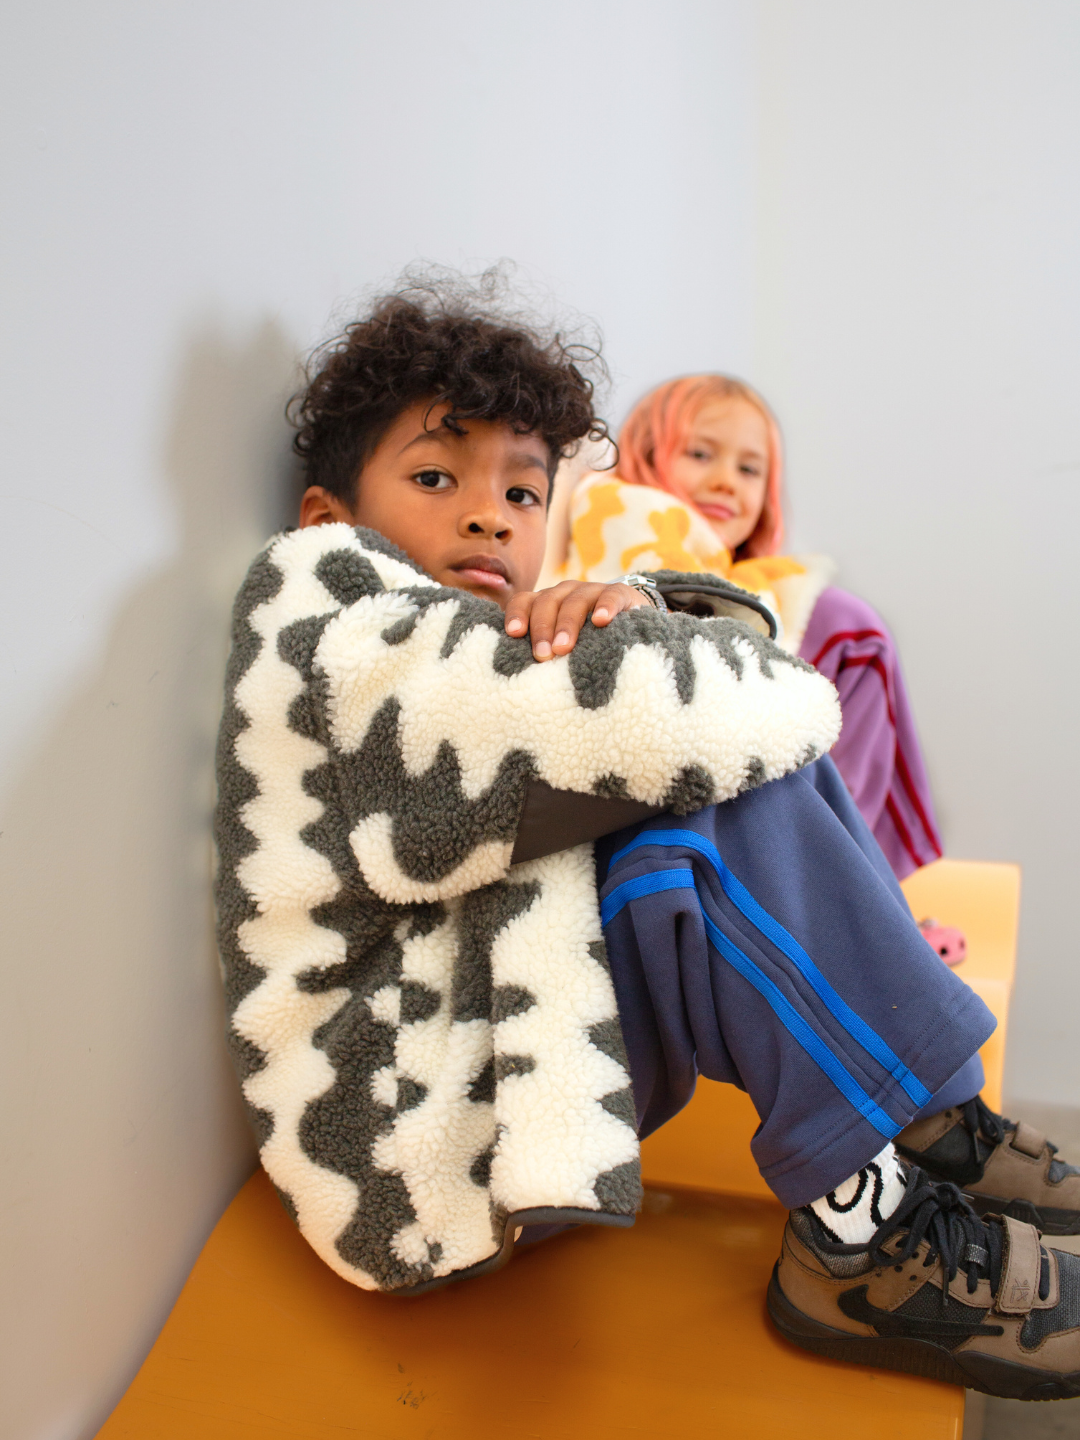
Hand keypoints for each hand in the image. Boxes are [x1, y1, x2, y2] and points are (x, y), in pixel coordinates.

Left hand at [504, 581, 651, 660]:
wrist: (631, 626)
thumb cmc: (587, 644)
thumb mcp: (563, 646)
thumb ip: (544, 652)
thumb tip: (519, 677)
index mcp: (547, 602)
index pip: (524, 601)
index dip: (517, 614)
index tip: (514, 634)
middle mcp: (566, 593)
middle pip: (547, 602)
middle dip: (542, 628)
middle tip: (542, 655)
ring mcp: (593, 590)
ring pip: (575, 601)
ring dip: (567, 623)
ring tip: (563, 647)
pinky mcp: (621, 594)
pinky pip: (611, 596)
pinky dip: (605, 607)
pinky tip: (601, 621)